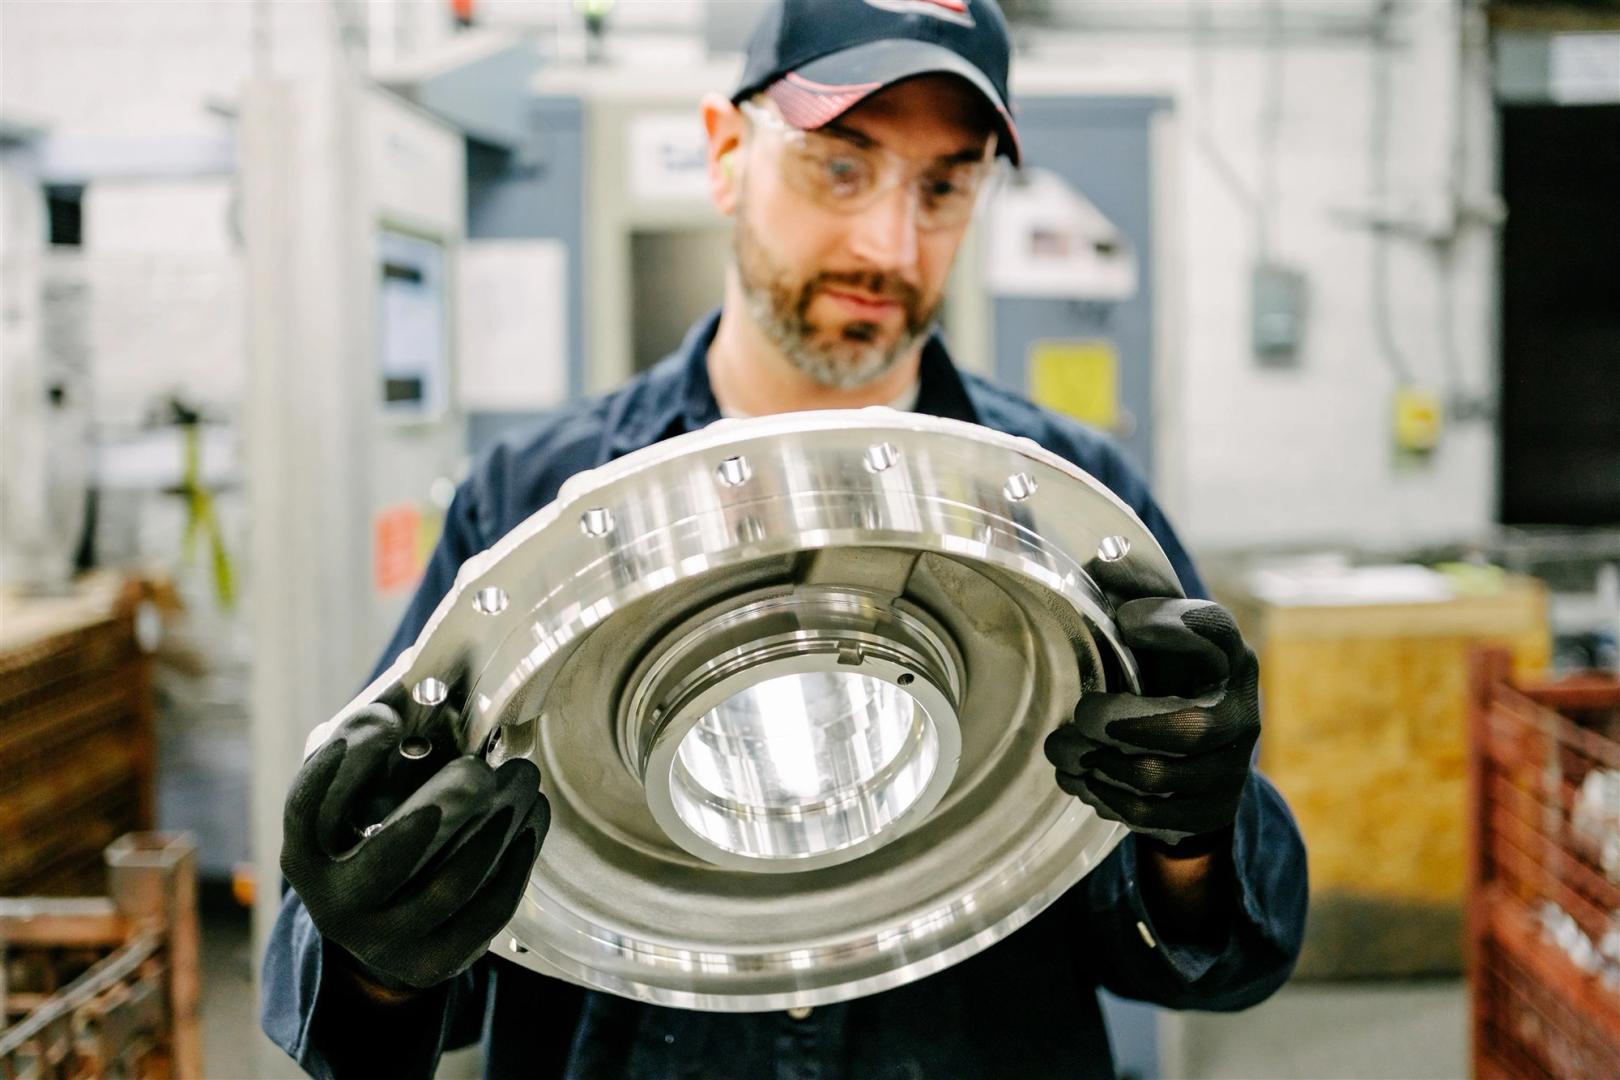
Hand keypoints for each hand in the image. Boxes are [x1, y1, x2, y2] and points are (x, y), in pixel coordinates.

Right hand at [281, 703, 547, 990]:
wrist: (385, 928)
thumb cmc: (376, 833)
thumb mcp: (363, 789)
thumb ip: (377, 737)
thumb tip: (419, 671)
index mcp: (306, 855)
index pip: (308, 810)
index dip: (342, 765)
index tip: (387, 720)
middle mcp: (334, 906)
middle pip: (386, 859)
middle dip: (442, 807)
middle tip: (482, 768)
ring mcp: (383, 941)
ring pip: (447, 888)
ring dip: (495, 829)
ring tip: (524, 779)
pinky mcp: (433, 962)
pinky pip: (484, 915)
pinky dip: (514, 865)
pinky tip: (532, 821)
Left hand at [1045, 561, 1259, 851]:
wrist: (1196, 767)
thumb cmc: (1164, 682)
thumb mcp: (1153, 639)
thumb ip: (1133, 596)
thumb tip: (1100, 557)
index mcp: (1227, 657)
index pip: (1216, 632)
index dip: (1173, 624)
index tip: (1126, 619)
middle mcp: (1239, 712)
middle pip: (1190, 726)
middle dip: (1122, 722)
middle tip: (1081, 712)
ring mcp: (1229, 768)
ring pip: (1162, 777)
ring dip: (1099, 763)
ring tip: (1061, 747)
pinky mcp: (1210, 810)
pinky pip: (1152, 814)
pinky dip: (1104, 797)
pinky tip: (1081, 778)